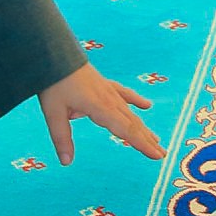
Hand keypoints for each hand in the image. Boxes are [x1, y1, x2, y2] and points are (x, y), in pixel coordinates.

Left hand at [37, 64, 162, 164]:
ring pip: (130, 112)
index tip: (157, 156)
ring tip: (157, 139)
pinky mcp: (104, 84)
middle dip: (148, 140)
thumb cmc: (53, 83)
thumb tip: (66, 162)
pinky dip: (136, 100)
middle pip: (133, 123)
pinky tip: (147, 105)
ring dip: (143, 127)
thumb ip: (62, 138)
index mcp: (100, 107)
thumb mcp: (53, 113)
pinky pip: (124, 94)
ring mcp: (109, 90)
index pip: (126, 130)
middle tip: (162, 154)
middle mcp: (109, 100)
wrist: (53, 53)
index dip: (142, 144)